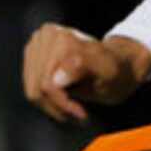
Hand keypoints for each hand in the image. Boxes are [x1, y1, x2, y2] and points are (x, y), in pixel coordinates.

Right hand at [23, 23, 150, 123]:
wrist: (118, 64)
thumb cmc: (116, 70)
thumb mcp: (108, 72)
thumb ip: (84, 68)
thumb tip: (58, 78)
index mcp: (62, 39)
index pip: (47, 84)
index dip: (63, 104)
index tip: (82, 114)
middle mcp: (45, 36)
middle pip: (36, 88)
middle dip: (58, 106)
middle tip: (78, 114)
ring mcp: (36, 44)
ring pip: (32, 90)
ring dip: (52, 105)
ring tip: (73, 108)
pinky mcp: (32, 55)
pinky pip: (31, 87)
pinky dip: (47, 99)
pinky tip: (65, 100)